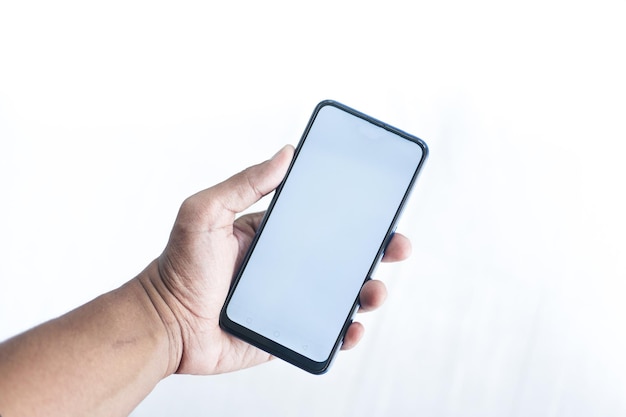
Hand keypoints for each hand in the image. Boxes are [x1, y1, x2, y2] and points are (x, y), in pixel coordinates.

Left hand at [144, 145, 411, 374]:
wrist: (164, 325)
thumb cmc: (177, 267)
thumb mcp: (205, 212)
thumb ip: (244, 183)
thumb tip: (286, 154)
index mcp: (272, 235)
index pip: (322, 221)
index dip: (354, 215)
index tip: (379, 207)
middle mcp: (285, 267)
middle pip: (341, 258)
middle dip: (376, 251)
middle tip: (397, 245)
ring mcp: (288, 301)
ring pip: (341, 295)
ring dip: (368, 291)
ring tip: (375, 290)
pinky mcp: (286, 333)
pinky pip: (324, 333)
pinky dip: (345, 332)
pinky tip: (352, 327)